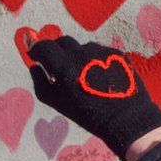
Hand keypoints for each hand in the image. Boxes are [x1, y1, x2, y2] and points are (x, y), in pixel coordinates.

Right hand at [26, 36, 160, 158]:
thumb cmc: (89, 116)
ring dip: (76, 55)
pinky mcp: (116, 53)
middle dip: (56, 50)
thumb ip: (41, 84)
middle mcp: (83, 54)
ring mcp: (101, 51)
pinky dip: (93, 59)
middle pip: (63, 41)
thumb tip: (35, 67)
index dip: (37, 49)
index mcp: (66, 67)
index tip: (35, 56)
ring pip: (82, 46)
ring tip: (81, 73)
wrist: (126, 119)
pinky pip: (99, 51)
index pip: (45, 47)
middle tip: (56, 64)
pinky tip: (97, 75)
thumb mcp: (59, 105)